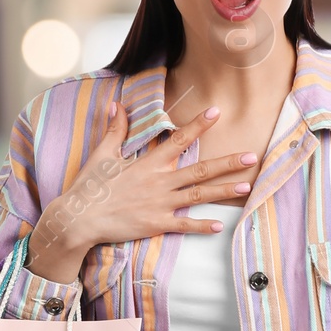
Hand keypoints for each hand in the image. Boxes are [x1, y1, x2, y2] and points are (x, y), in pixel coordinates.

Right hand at [26, 101, 256, 283]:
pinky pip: (184, 225)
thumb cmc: (90, 186)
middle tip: (251, 156)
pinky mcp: (156, 224)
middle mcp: (159, 182)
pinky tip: (219, 225)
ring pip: (198, 196)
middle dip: (227, 162)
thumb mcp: (103, 155)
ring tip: (246, 186)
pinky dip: (201, 226)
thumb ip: (115, 130)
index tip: (216, 113)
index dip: (198, 125)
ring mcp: (160, 204)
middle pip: (200, 170)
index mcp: (148, 163)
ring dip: (224, 191)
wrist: (79, 219)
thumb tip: (116, 104)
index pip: (178, 139)